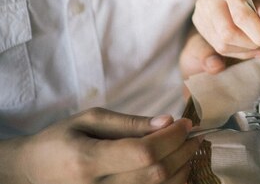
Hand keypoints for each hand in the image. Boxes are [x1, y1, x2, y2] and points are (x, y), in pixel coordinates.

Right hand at [1, 108, 201, 183]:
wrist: (31, 173)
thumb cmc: (61, 140)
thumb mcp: (90, 120)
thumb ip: (130, 123)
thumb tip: (168, 121)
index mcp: (88, 161)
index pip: (145, 152)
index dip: (173, 137)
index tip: (186, 123)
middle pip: (156, 174)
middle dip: (183, 151)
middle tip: (193, 134)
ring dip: (182, 169)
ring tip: (187, 149)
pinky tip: (176, 169)